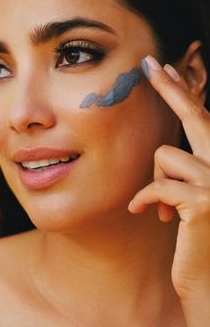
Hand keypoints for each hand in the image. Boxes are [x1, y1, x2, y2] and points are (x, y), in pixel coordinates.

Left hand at [128, 55, 209, 306]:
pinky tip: (147, 214)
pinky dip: (144, 199)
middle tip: (149, 63)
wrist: (209, 283)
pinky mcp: (202, 203)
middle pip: (196, 116)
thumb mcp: (191, 196)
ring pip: (165, 156)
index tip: (166, 68)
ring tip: (162, 208)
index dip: (185, 93)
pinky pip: (156, 185)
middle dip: (170, 87)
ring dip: (156, 182)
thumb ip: (184, 169)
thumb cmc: (197, 238)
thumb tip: (165, 150)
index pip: (204, 119)